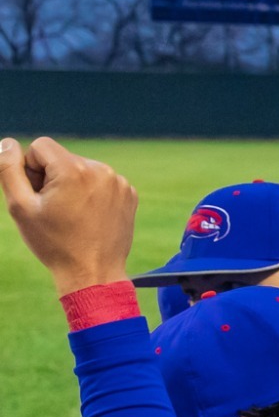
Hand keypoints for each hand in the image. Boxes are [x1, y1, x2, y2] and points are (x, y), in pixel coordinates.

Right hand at [0, 137, 138, 293]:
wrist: (94, 273)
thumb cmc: (54, 243)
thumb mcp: (21, 207)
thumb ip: (9, 170)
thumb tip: (7, 143)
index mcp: (74, 170)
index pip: (40, 146)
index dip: (31, 169)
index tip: (39, 194)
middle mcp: (101, 170)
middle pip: (62, 158)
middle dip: (52, 177)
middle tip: (54, 209)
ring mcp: (119, 182)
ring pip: (81, 169)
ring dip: (72, 185)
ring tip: (72, 215)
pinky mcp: (129, 193)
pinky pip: (101, 182)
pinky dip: (91, 194)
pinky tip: (89, 216)